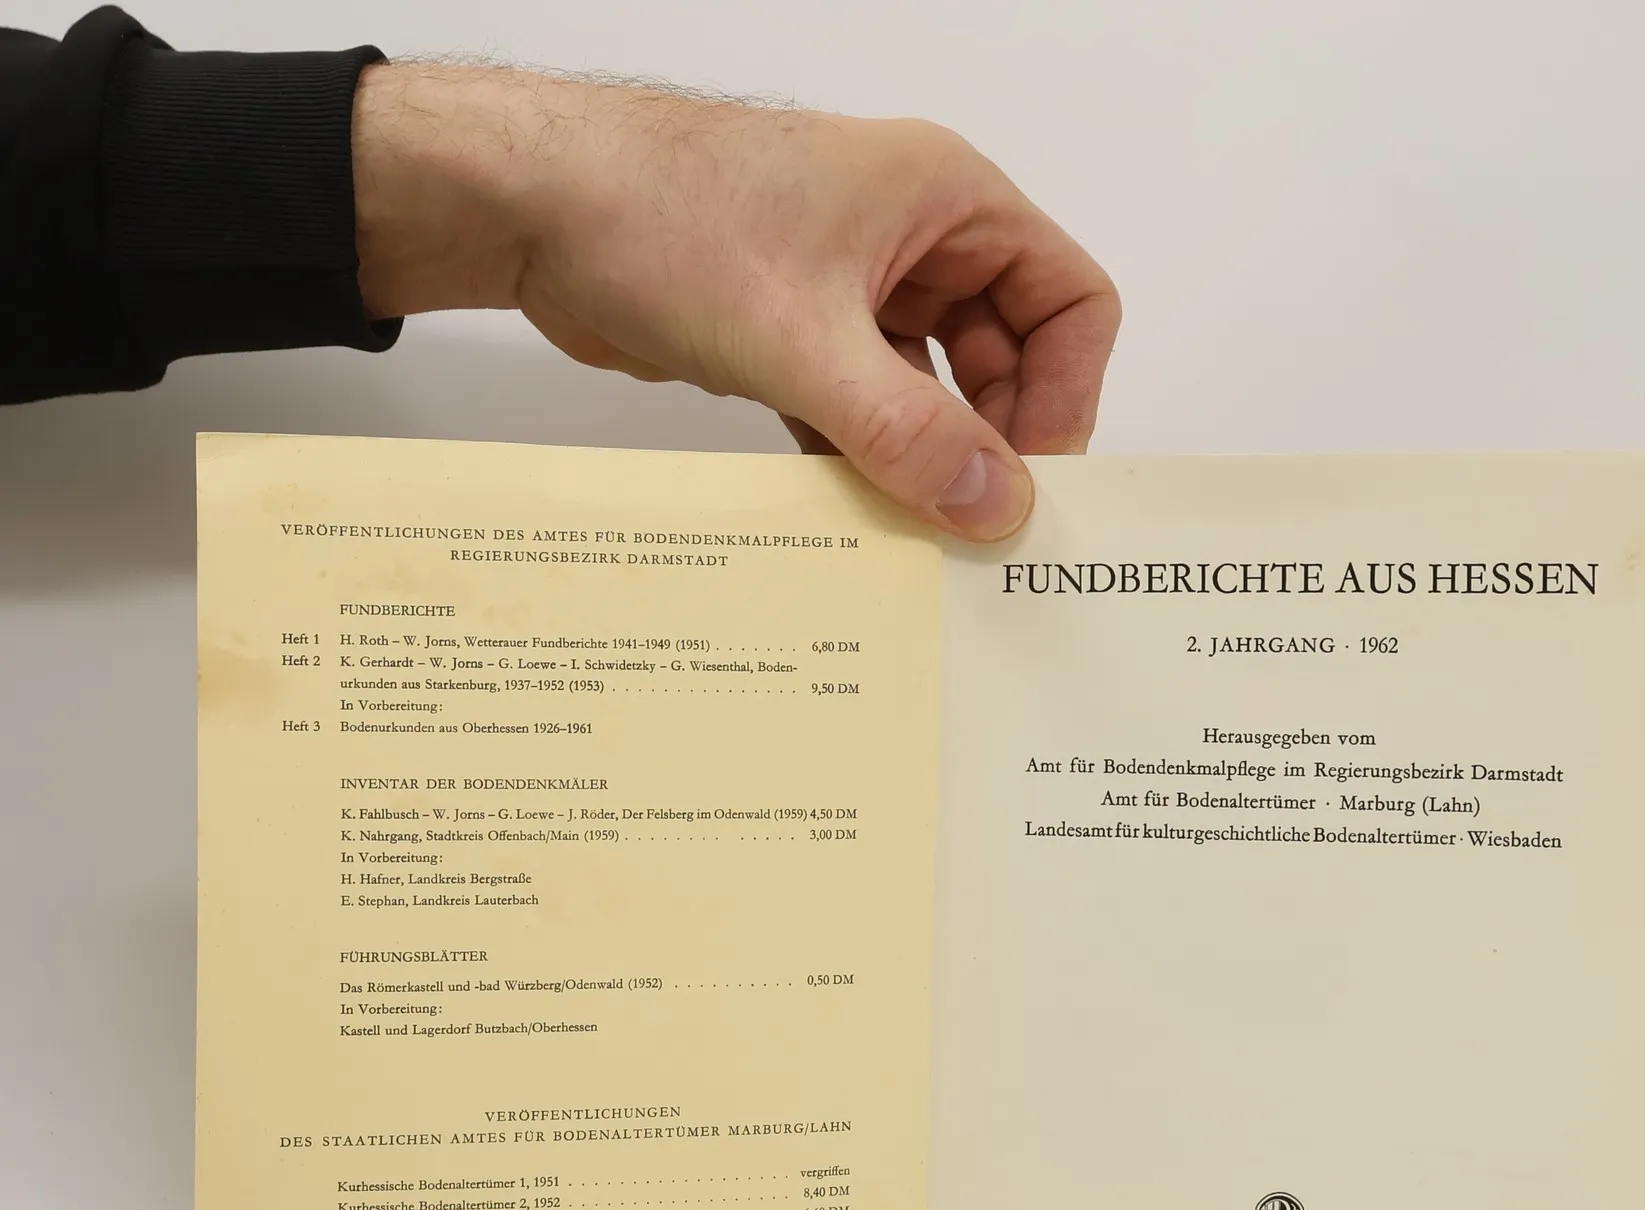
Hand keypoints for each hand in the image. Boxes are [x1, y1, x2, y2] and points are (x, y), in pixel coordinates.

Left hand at [351, 64, 1120, 539]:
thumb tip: (994, 504)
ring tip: (916, 533)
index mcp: (947, 199)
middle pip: (1008, 356)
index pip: (1069, 299)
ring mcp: (856, 284)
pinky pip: (867, 408)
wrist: (533, 207)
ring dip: (925, 459)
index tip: (1030, 478)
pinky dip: (866, 459)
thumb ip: (907, 432)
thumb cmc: (661, 214)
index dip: (1067, 394)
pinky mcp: (801, 330)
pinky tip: (852, 514)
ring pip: (933, 390)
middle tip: (973, 525)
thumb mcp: (803, 341)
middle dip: (995, 441)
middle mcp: (914, 236)